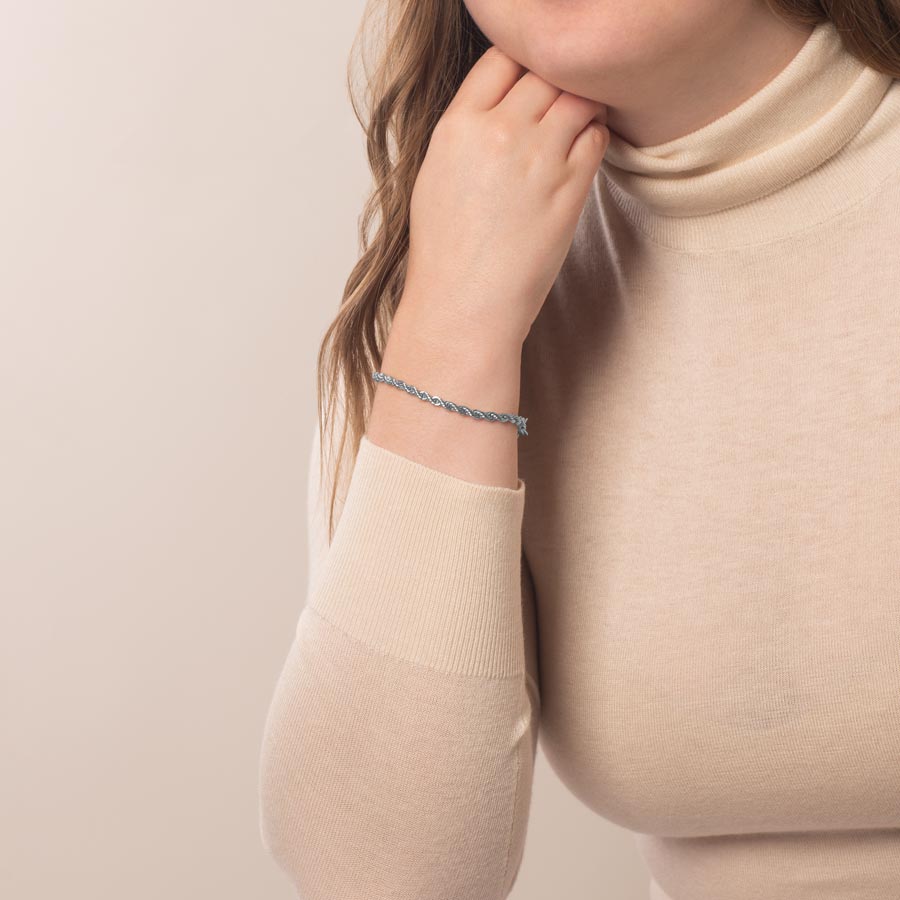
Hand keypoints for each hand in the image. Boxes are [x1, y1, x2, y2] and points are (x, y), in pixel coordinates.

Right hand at [401, 44, 608, 347]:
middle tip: (557, 105)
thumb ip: (469, 131)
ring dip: (582, 105)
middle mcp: (500, 133)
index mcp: (458, 126)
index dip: (521, 64)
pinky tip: (579, 155)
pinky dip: (594, 137)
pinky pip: (596, 137)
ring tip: (573, 128)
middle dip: (555, 82)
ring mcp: (538, 159)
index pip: (502, 57)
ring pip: (578, 98)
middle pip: (545, 71)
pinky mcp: (570, 188)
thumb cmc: (446, 253)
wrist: (464, 305)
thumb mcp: (436, 176)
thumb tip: (501, 106)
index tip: (528, 81)